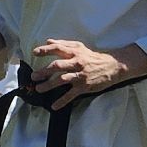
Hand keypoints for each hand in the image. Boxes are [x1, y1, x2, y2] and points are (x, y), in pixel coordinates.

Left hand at [30, 39, 145, 108]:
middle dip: (44, 71)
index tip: (34, 52)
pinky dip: (62, 101)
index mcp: (74, 52)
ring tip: (39, 89)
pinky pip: (71, 95)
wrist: (112, 67)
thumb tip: (47, 41)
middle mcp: (76, 63)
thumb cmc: (92, 57)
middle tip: (33, 76)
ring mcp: (80, 76)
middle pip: (57, 66)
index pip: (58, 49)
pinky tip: (54, 106)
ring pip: (62, 80)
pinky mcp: (84, 87)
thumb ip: (63, 44)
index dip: (46, 50)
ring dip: (49, 85)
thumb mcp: (79, 47)